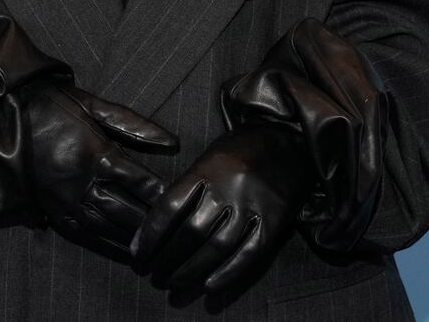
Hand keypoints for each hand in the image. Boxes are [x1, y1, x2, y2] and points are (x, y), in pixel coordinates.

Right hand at [15, 79, 179, 259]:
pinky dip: (108, 243)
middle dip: (152, 222)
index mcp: (98, 153)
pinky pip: (85, 233)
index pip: (140, 180)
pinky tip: (125, 250)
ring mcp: (67, 199)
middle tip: (176, 233)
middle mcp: (84, 181)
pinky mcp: (53, 209)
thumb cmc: (52, 105)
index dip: (161, 193)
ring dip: (133, 238)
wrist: (1, 120)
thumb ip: (133, 124)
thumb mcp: (93, 105)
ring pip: (108, 225)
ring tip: (157, 248)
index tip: (181, 201)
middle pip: (127, 209)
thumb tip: (172, 141)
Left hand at [130, 121, 314, 295]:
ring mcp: (251, 206)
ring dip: (192, 270)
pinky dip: (228, 273)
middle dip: (168, 258)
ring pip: (217, 246)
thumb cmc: (242, 150)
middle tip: (155, 274)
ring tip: (174, 284)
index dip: (151, 233)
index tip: (138, 253)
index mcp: (207, 168)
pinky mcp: (272, 221)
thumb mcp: (211, 155)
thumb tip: (160, 223)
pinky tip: (209, 287)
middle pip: (191, 231)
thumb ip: (189, 186)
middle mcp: (228, 188)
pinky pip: (248, 253)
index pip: (170, 206)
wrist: (290, 142)